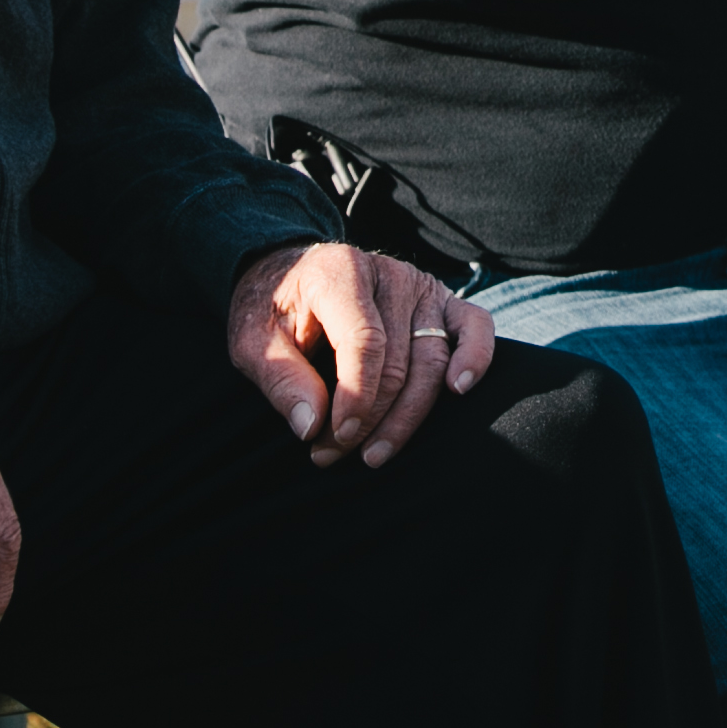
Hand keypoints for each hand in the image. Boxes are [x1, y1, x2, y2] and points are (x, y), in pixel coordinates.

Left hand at [228, 242, 496, 469]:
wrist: (291, 274)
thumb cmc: (271, 310)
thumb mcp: (251, 339)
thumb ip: (280, 377)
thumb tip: (310, 426)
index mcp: (340, 272)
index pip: (365, 342)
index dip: (355, 398)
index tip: (332, 438)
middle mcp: (389, 273)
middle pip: (399, 360)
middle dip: (371, 419)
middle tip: (335, 455)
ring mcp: (421, 285)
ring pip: (433, 359)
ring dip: (410, 415)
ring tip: (375, 454)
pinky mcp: (442, 300)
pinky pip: (475, 327)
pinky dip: (475, 359)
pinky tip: (457, 392)